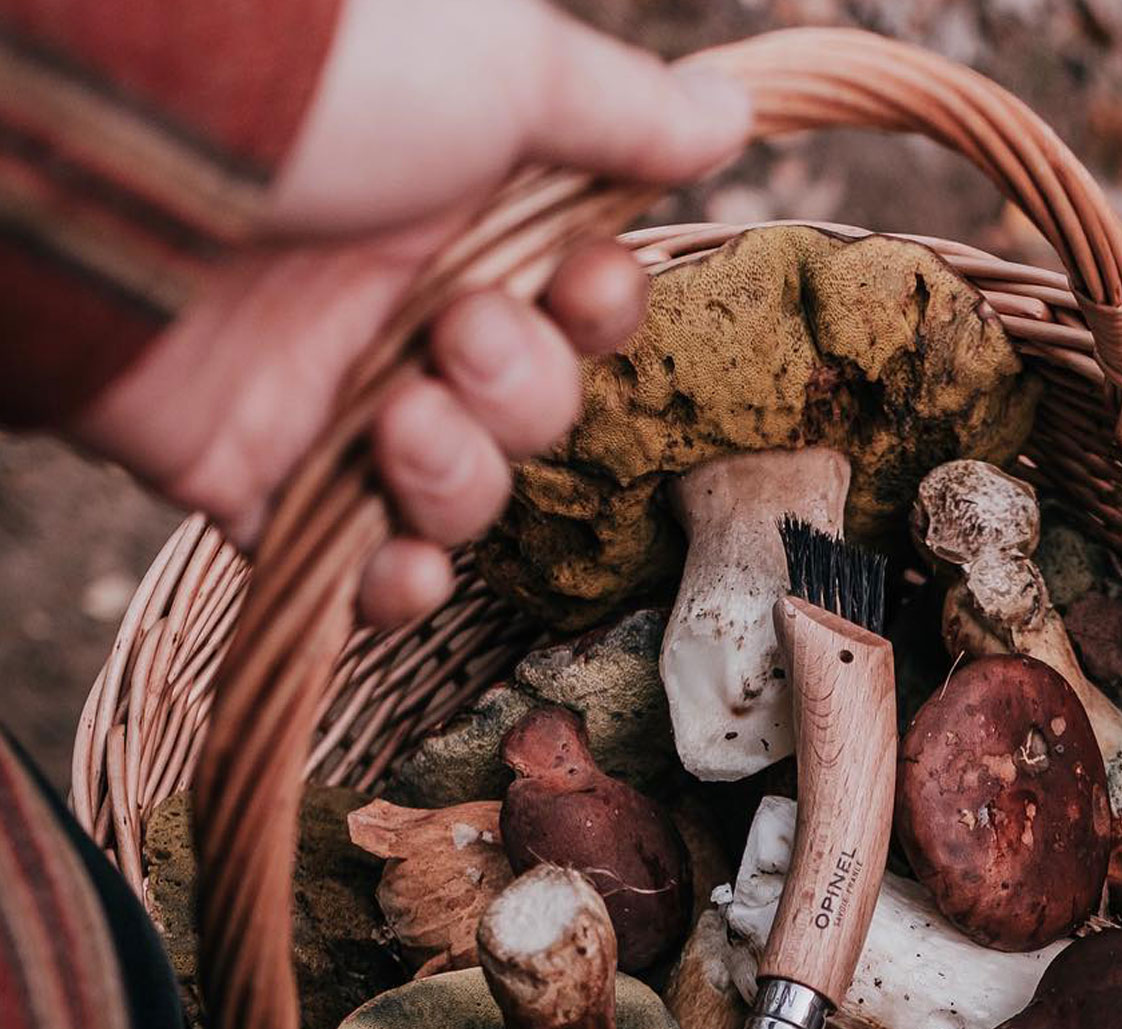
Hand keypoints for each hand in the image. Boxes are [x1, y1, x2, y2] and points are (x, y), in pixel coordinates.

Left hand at [69, 0, 749, 625]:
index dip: (602, 314)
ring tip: (398, 422)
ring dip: (461, 476)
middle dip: (524, 390)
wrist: (111, 158)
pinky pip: (357, 571)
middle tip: (456, 339)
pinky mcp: (259, 478)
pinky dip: (392, 587)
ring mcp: (332, 397)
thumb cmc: (318, 88)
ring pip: (464, 494)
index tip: (577, 286)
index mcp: (466, 212)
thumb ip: (617, 109)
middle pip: (538, 407)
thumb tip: (727, 113)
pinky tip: (396, 565)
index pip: (582, 301)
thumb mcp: (498, 64)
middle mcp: (406, 306)